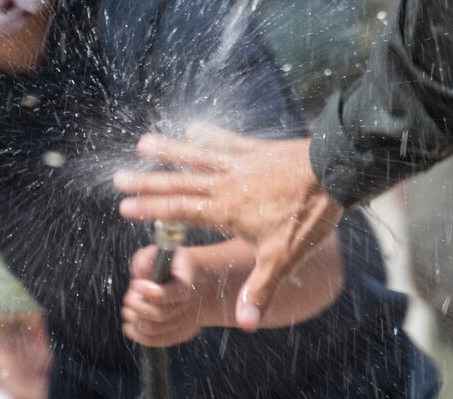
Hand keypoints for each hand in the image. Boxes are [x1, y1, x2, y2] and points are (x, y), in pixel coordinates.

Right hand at [114, 126, 342, 330]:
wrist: (333, 172)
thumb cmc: (307, 216)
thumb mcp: (283, 259)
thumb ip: (260, 290)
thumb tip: (246, 324)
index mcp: (227, 209)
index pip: (180, 211)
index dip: (151, 210)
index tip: (124, 207)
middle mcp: (226, 182)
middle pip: (179, 182)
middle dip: (147, 182)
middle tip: (118, 178)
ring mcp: (240, 162)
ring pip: (196, 155)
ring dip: (169, 150)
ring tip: (143, 144)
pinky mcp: (256, 150)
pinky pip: (226, 141)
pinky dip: (209, 135)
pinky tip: (194, 128)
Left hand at [122, 244, 204, 346]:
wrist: (195, 278)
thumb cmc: (170, 264)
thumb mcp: (158, 253)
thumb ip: (145, 259)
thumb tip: (139, 275)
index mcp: (187, 281)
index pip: (175, 294)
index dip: (152, 292)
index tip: (136, 283)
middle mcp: (191, 304)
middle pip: (160, 314)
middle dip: (137, 305)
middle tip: (129, 296)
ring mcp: (187, 321)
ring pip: (156, 329)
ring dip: (135, 320)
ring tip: (128, 309)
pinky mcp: (181, 333)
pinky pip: (158, 341)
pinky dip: (139, 336)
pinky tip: (129, 326)